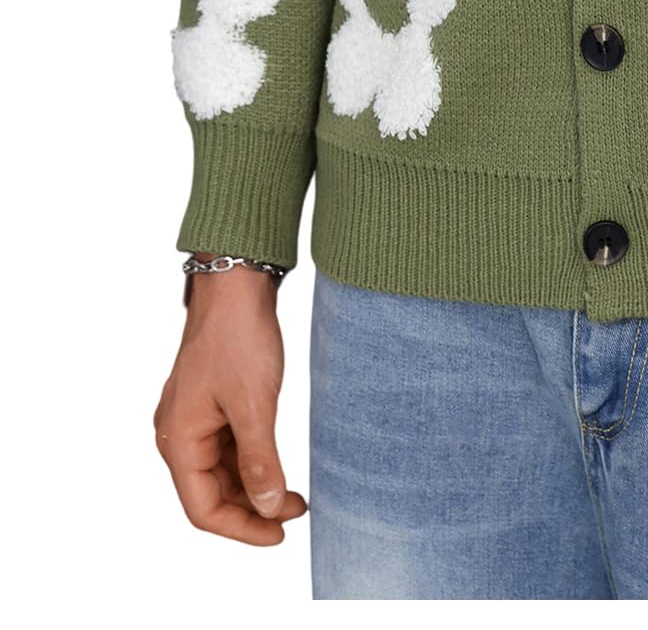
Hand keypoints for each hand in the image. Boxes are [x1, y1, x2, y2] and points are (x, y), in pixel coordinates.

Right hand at [154, 259, 306, 544]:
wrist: (235, 285)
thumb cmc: (237, 337)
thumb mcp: (254, 405)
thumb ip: (260, 461)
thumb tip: (269, 508)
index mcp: (179, 440)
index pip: (203, 508)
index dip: (242, 529)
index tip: (280, 535)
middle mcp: (179, 433)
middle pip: (211, 493)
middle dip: (252, 509)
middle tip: (296, 512)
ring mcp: (194, 418)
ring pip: (220, 472)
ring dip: (254, 487)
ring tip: (294, 494)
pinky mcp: (210, 403)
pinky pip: (227, 447)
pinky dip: (252, 462)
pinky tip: (278, 464)